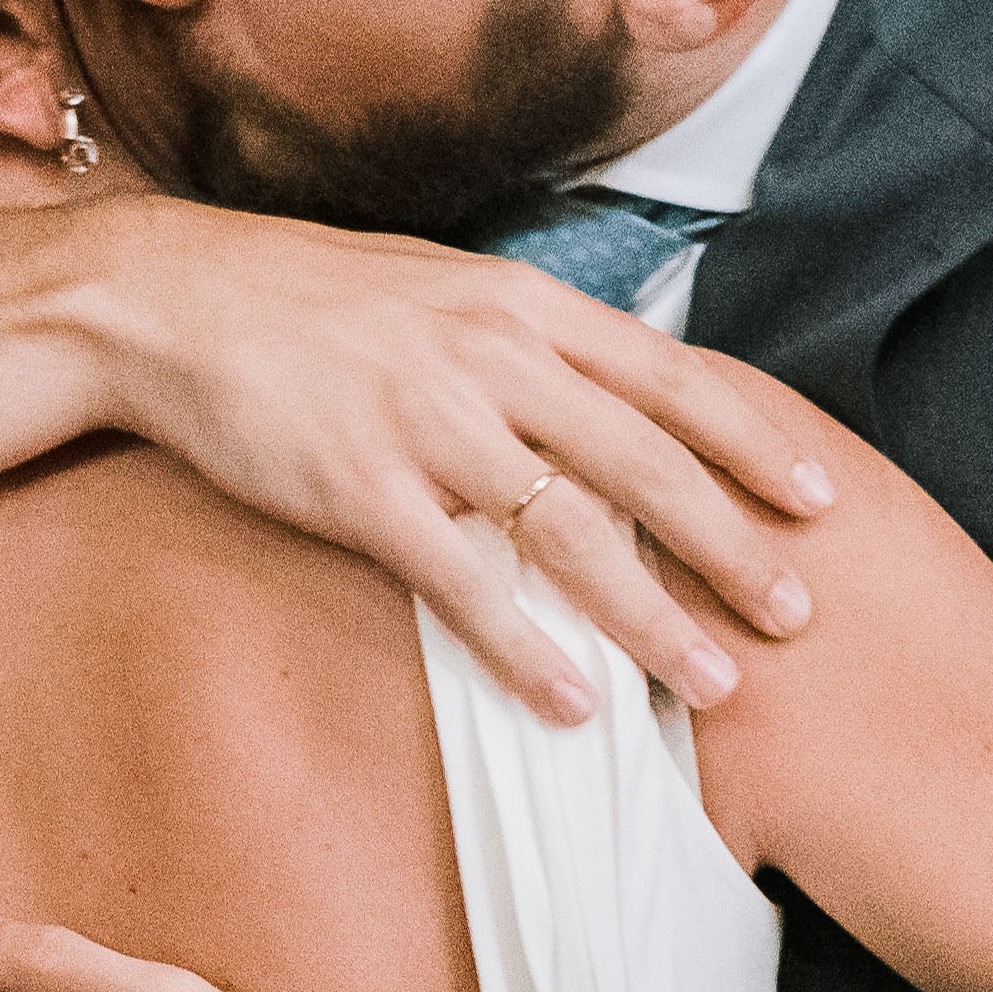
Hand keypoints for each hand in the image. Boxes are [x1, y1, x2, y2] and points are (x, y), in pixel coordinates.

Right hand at [44, 206, 838, 724]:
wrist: (169, 299)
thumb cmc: (308, 300)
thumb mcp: (443, 286)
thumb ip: (532, 338)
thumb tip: (619, 389)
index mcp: (522, 306)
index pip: (671, 378)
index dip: (754, 442)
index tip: (822, 500)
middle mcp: (491, 360)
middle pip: (645, 465)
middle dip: (733, 547)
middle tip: (799, 615)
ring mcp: (427, 425)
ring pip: (571, 533)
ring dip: (652, 618)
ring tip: (713, 684)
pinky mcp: (360, 489)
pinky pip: (462, 585)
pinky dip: (525, 650)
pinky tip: (572, 704)